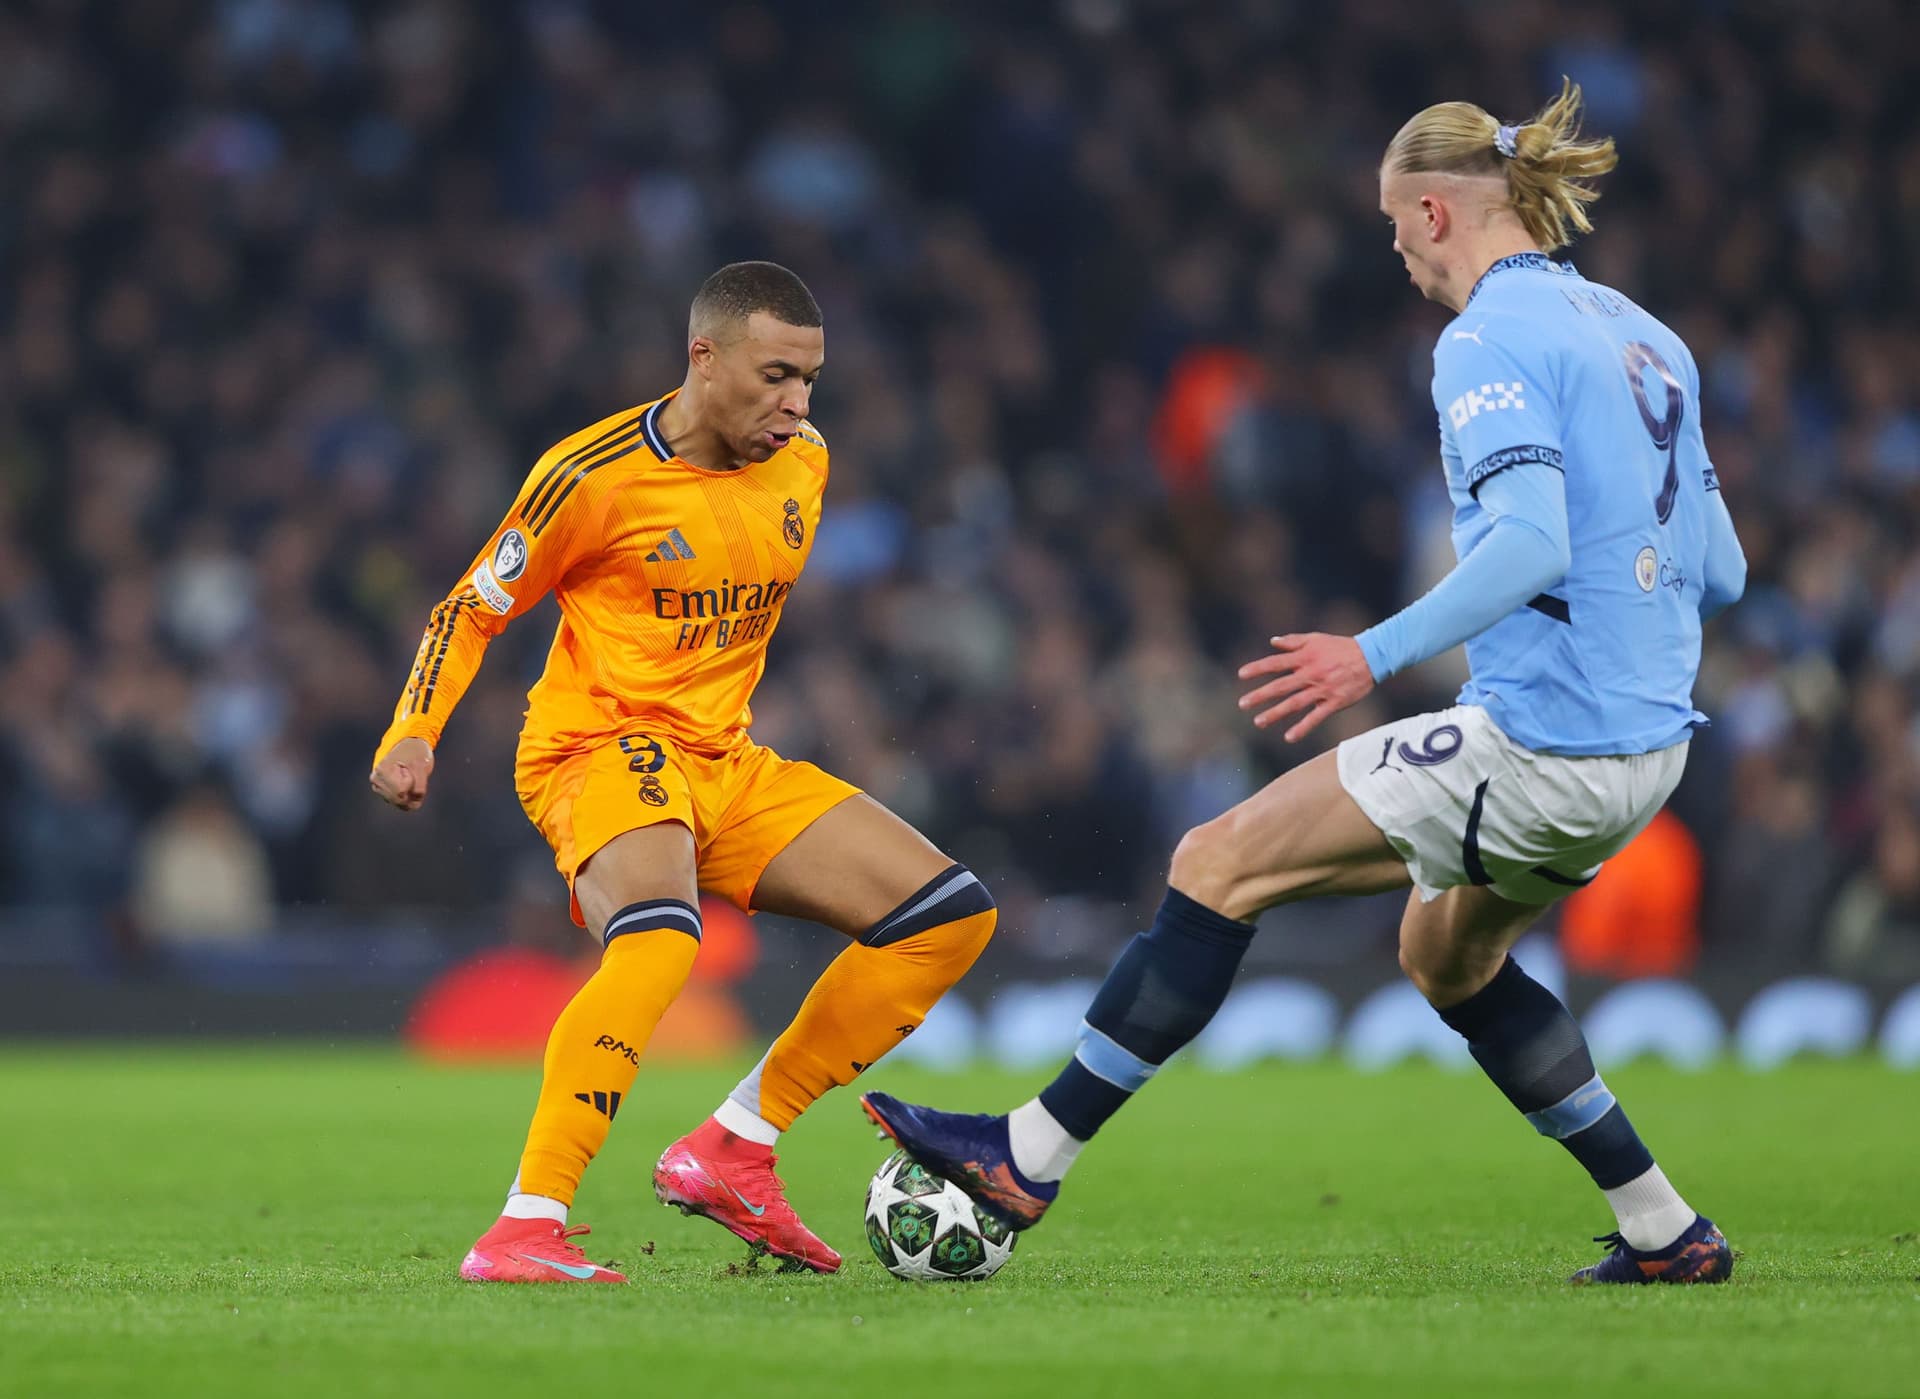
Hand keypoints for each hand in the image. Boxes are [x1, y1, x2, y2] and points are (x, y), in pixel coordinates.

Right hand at [370, 737, 433, 811]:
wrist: (409, 746)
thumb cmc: (415, 752)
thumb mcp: (423, 766)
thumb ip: (420, 787)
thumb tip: (414, 804)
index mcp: (382, 770)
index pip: (402, 791)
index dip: (412, 782)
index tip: (409, 768)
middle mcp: (376, 780)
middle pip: (400, 800)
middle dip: (412, 792)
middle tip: (411, 774)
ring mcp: (378, 787)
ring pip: (400, 804)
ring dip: (410, 795)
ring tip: (409, 777)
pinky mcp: (383, 792)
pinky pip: (400, 803)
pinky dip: (408, 796)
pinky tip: (407, 783)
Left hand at [1236, 633, 1375, 742]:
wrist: (1372, 657)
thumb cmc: (1341, 647)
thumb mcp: (1316, 639)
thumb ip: (1293, 641)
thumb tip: (1272, 642)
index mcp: (1305, 658)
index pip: (1276, 663)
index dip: (1258, 668)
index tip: (1241, 675)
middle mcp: (1311, 674)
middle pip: (1281, 686)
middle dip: (1260, 695)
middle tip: (1242, 704)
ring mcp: (1322, 689)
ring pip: (1295, 703)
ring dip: (1276, 713)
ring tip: (1259, 722)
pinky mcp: (1334, 702)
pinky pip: (1316, 717)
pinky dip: (1303, 728)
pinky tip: (1289, 737)